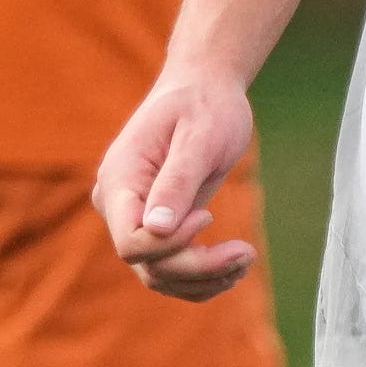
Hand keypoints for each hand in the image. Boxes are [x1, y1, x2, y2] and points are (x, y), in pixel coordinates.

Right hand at [91, 65, 256, 299]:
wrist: (205, 87)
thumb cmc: (203, 104)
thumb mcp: (198, 138)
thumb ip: (176, 183)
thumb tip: (155, 230)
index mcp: (119, 178)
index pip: (131, 242)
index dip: (172, 245)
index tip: (209, 214)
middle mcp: (117, 204)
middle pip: (148, 266)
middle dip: (199, 268)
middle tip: (248, 253)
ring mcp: (134, 217)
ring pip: (160, 276)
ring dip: (206, 278)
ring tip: (246, 257)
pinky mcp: (156, 226)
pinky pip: (172, 271)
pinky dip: (204, 277)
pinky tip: (234, 263)